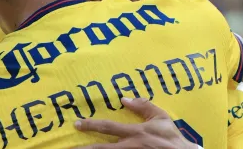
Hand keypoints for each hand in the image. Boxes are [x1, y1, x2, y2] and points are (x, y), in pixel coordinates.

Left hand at [74, 98, 197, 148]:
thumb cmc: (172, 137)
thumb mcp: (161, 116)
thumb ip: (143, 106)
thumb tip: (125, 98)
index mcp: (135, 132)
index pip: (108, 127)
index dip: (91, 125)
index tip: (78, 124)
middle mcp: (130, 146)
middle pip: (102, 148)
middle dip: (85, 148)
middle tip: (70, 147)